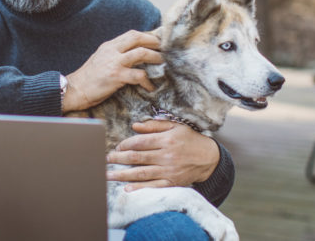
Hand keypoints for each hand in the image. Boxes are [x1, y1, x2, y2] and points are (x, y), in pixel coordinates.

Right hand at [62, 30, 161, 112]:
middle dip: (154, 41)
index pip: (132, 34)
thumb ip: (115, 54)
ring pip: (141, 53)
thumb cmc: (89, 78)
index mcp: (109, 45)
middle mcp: (112, 50)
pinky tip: (150, 86)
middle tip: (166, 48)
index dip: (148, 36)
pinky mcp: (116, 76)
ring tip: (164, 63)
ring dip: (156, 57)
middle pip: (138, 37)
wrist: (75, 90)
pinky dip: (147, 81)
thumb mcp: (101, 59)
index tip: (159, 41)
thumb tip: (133, 54)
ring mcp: (114, 62)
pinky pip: (138, 75)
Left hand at [105, 119, 219, 190]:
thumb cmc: (190, 140)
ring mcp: (169, 171)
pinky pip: (153, 186)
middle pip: (137, 158)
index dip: (125, 144)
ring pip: (141, 173)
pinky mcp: (172, 183)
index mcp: (166, 140)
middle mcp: (166, 156)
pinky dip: (139, 188)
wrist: (209, 158)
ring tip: (108, 175)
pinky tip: (127, 188)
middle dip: (118, 159)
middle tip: (105, 160)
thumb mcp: (176, 126)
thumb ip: (155, 126)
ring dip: (122, 174)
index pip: (140, 142)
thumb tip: (135, 126)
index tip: (117, 147)